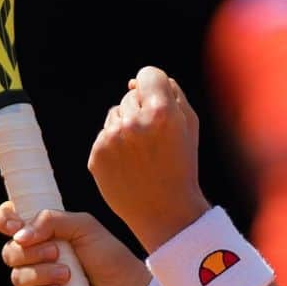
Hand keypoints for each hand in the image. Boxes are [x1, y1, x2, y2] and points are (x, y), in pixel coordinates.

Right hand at [0, 203, 149, 285]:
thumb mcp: (85, 227)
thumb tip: (19, 235)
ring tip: (68, 275)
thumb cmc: (110, 257)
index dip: (5, 221)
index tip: (14, 226)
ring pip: (18, 277)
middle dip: (30, 251)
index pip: (12, 223)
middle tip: (56, 251)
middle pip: (9, 252)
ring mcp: (41, 284)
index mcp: (47, 234)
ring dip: (41, 274)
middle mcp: (40, 258)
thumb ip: (53, 219)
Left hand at [88, 66, 209, 252]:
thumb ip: (171, 93)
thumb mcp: (189, 125)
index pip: (148, 74)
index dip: (154, 84)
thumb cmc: (181, 164)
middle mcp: (134, 122)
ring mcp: (112, 139)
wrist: (164, 210)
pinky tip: (129, 163)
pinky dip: (115, 145)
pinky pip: (104, 135)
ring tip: (142, 153)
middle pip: (131, 95)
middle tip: (155, 138)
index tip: (158, 98)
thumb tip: (135, 81)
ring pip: (115, 114)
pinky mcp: (97, 155)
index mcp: (162, 111)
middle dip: (142, 110)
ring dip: (127, 126)